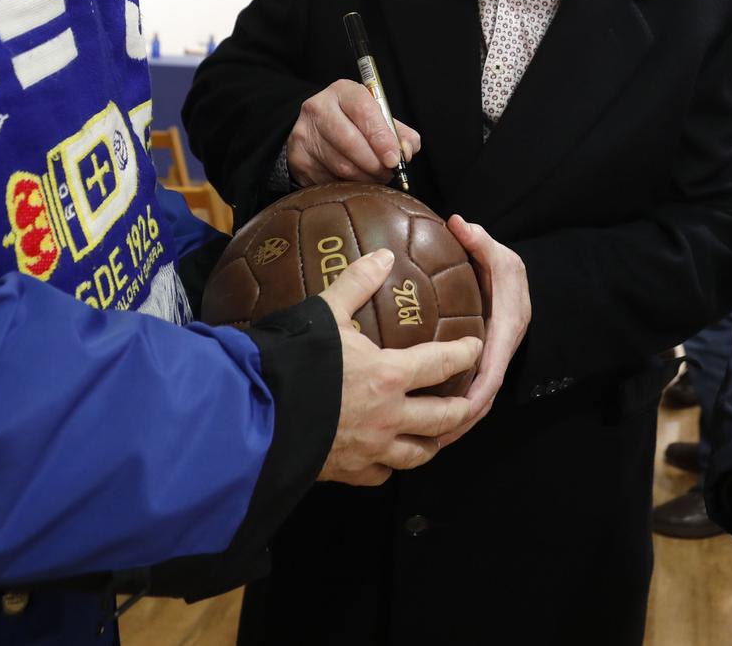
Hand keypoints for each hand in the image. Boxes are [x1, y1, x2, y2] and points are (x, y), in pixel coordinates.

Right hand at [287, 79, 422, 186]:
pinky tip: (354, 180)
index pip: (364, 112)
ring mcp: (304, 134)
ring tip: (375, 177)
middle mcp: (318, 109)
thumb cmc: (354, 122)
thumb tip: (407, 151)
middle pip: (350, 142)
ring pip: (340, 165)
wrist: (316, 128)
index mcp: (342, 92)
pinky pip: (328, 180)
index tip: (394, 159)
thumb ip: (398, 132)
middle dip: (374, 164)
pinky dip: (346, 185)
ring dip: (364, 178)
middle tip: (387, 173)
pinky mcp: (298, 158)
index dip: (382, 138)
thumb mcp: (376, 117)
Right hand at [316, 249, 479, 485]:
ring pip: (418, 454)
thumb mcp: (325, 312)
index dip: (465, 354)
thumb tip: (383, 256)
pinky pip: (381, 475)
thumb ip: (357, 283)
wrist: (256, 415)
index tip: (476, 348)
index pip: (442, 364)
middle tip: (471, 401)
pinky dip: (389, 467)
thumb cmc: (294, 361)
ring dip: (432, 443)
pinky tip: (387, 460)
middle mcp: (390, 416)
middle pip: (443, 418)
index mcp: (390, 376)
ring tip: (437, 435)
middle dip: (463, 409)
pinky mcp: (349, 472)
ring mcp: (372, 449)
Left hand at [434, 215, 530, 447]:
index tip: (457, 410)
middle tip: (432, 439)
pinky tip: (427, 423)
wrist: (519, 284)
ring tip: (425, 442)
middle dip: (462, 420)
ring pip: (477, 401)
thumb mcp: (499, 253)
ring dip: (456, 423)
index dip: (477, 392)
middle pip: (484, 396)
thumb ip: (480, 240)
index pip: (493, 368)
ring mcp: (493, 362)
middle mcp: (502, 351)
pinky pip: (470, 392)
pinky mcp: (482, 366)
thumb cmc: (507, 270)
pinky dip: (454, 411)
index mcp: (506, 329)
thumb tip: (458, 223)